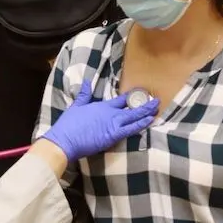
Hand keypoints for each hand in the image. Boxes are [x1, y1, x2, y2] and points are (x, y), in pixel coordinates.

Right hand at [44, 81, 158, 164]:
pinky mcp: (113, 135)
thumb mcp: (76, 106)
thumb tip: (87, 82)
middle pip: (131, 108)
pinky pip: (131, 129)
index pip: (120, 100)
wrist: (65, 140)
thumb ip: (84, 95)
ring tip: (156, 109)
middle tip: (156, 101)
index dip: (131, 98)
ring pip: (134, 118)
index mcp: (101, 106)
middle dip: (144, 105)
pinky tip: (149, 121)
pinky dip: (141, 125)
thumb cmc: (68, 125)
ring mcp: (113, 124)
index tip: (140, 95)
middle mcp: (110, 113)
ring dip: (146, 113)